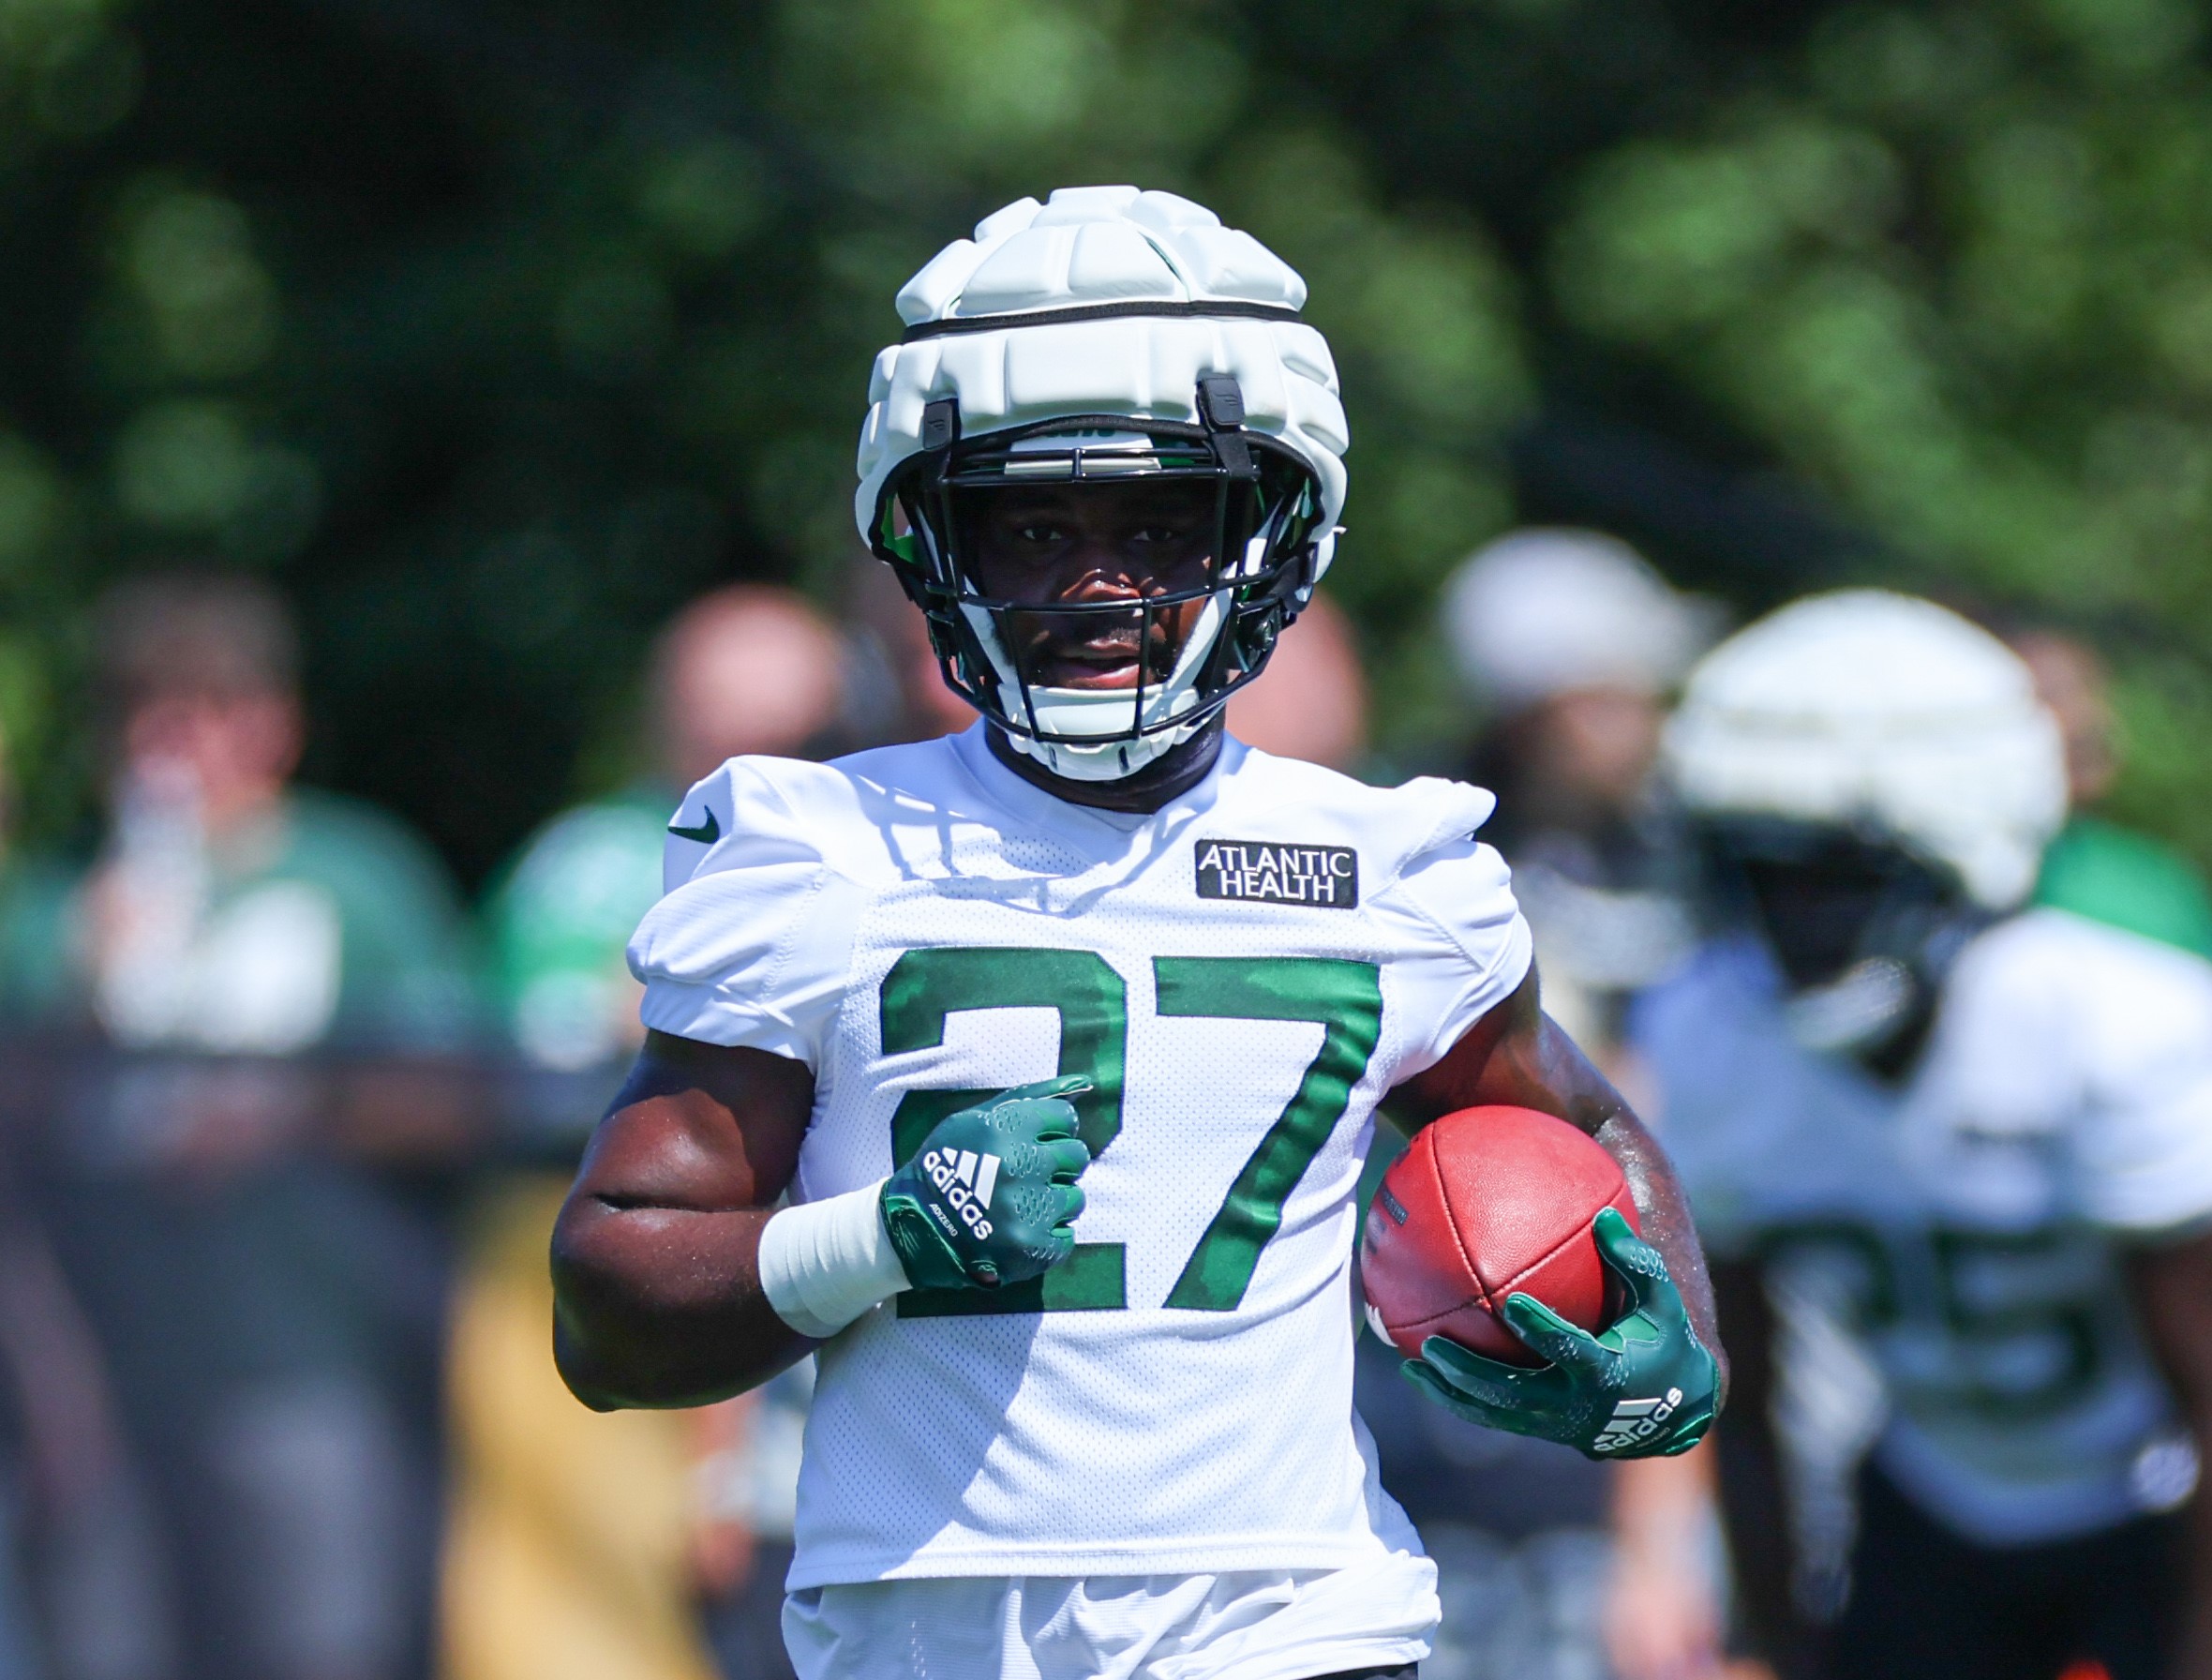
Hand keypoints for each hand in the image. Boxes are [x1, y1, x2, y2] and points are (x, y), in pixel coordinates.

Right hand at [880, 1077, 1092, 1290]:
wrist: (914, 1226)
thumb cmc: (947, 1164)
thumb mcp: (974, 1119)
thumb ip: (1029, 1097)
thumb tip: (1084, 1082)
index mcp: (1006, 1129)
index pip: (1065, 1117)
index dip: (1052, 1128)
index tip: (1037, 1140)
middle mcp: (1021, 1167)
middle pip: (1077, 1156)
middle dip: (1059, 1162)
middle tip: (1032, 1173)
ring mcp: (1028, 1210)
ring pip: (1075, 1198)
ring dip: (1054, 1201)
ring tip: (1022, 1205)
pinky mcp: (1032, 1248)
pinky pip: (1066, 1236)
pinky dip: (1048, 1235)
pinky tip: (1021, 1229)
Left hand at [1402, 1207, 1718, 1459]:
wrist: (1670, 1413)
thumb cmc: (1664, 1341)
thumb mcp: (1662, 1302)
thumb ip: (1636, 1261)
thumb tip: (1604, 1215)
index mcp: (1606, 1370)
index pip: (1570, 1350)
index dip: (1542, 1330)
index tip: (1511, 1303)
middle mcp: (1575, 1403)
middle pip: (1514, 1392)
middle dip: (1471, 1372)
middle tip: (1433, 1344)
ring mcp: (1555, 1422)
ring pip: (1495, 1413)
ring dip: (1451, 1392)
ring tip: (1412, 1366)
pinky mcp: (1541, 1429)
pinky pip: (1493, 1418)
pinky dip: (1458, 1401)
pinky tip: (1425, 1377)